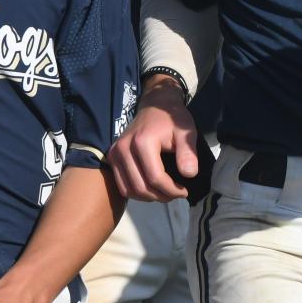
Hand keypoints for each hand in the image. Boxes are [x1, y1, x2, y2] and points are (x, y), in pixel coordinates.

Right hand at [106, 81, 199, 201]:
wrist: (155, 105)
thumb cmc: (172, 118)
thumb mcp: (185, 131)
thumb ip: (188, 152)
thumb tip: (189, 175)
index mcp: (142, 142)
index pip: (155, 177)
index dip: (171, 190)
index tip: (185, 191)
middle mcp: (124, 149)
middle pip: (140, 187)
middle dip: (161, 196)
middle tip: (176, 194)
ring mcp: (115, 153)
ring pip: (129, 190)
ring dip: (148, 197)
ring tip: (165, 193)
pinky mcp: (112, 157)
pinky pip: (122, 185)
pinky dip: (136, 193)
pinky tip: (151, 189)